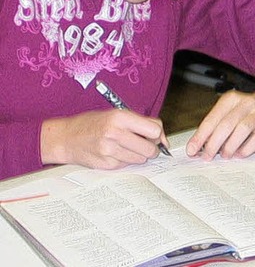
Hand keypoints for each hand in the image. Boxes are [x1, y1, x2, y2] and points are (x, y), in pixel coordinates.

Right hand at [40, 109, 169, 169]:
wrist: (67, 138)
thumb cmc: (94, 123)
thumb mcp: (116, 114)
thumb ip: (140, 123)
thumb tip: (162, 138)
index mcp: (120, 117)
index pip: (154, 129)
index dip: (158, 134)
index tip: (156, 136)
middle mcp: (114, 133)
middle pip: (150, 148)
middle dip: (152, 148)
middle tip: (146, 145)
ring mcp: (109, 151)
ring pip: (140, 158)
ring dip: (140, 155)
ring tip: (128, 147)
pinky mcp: (106, 164)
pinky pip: (127, 165)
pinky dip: (127, 160)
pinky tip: (116, 153)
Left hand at [185, 83, 254, 160]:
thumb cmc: (243, 113)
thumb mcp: (228, 113)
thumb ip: (214, 127)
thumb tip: (198, 147)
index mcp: (231, 99)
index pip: (212, 118)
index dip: (200, 136)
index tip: (191, 150)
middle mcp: (246, 103)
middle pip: (226, 124)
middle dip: (213, 144)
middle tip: (207, 157)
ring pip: (242, 130)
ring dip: (230, 146)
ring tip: (224, 156)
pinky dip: (246, 149)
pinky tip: (239, 154)